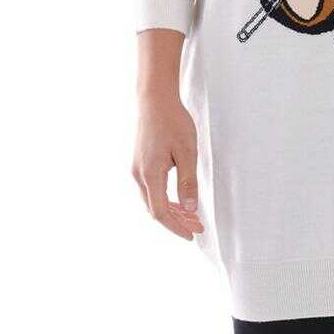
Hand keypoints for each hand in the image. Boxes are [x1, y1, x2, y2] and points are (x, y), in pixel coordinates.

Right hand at [132, 90, 204, 240]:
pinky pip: (150, 189)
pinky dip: (164, 199)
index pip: (161, 212)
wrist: (155, 99)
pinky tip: (178, 199)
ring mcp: (136, 169)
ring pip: (151, 200)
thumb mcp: (187, 151)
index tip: (193, 234)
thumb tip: (189, 209)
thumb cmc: (173, 122)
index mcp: (150, 174)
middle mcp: (138, 175)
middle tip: (197, 226)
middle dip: (176, 221)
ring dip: (170, 211)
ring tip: (191, 216)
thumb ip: (187, 181)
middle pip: (155, 209)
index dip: (177, 226)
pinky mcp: (139, 163)